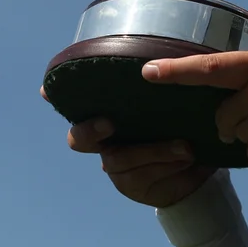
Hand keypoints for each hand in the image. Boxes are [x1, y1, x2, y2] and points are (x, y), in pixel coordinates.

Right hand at [44, 89, 214, 208]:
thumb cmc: (179, 124)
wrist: (200, 165)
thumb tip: (160, 59)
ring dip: (154, 152)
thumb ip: (163, 82)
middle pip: (80, 140)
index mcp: (108, 119)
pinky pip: (144, 178)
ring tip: (185, 147)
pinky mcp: (134, 187)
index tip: (46, 91)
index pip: (74, 104)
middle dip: (89, 130)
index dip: (56, 97)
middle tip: (109, 123)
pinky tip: (189, 159)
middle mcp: (105, 143)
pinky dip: (169, 167)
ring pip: (120, 160)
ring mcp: (117, 169)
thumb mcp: (173, 102)